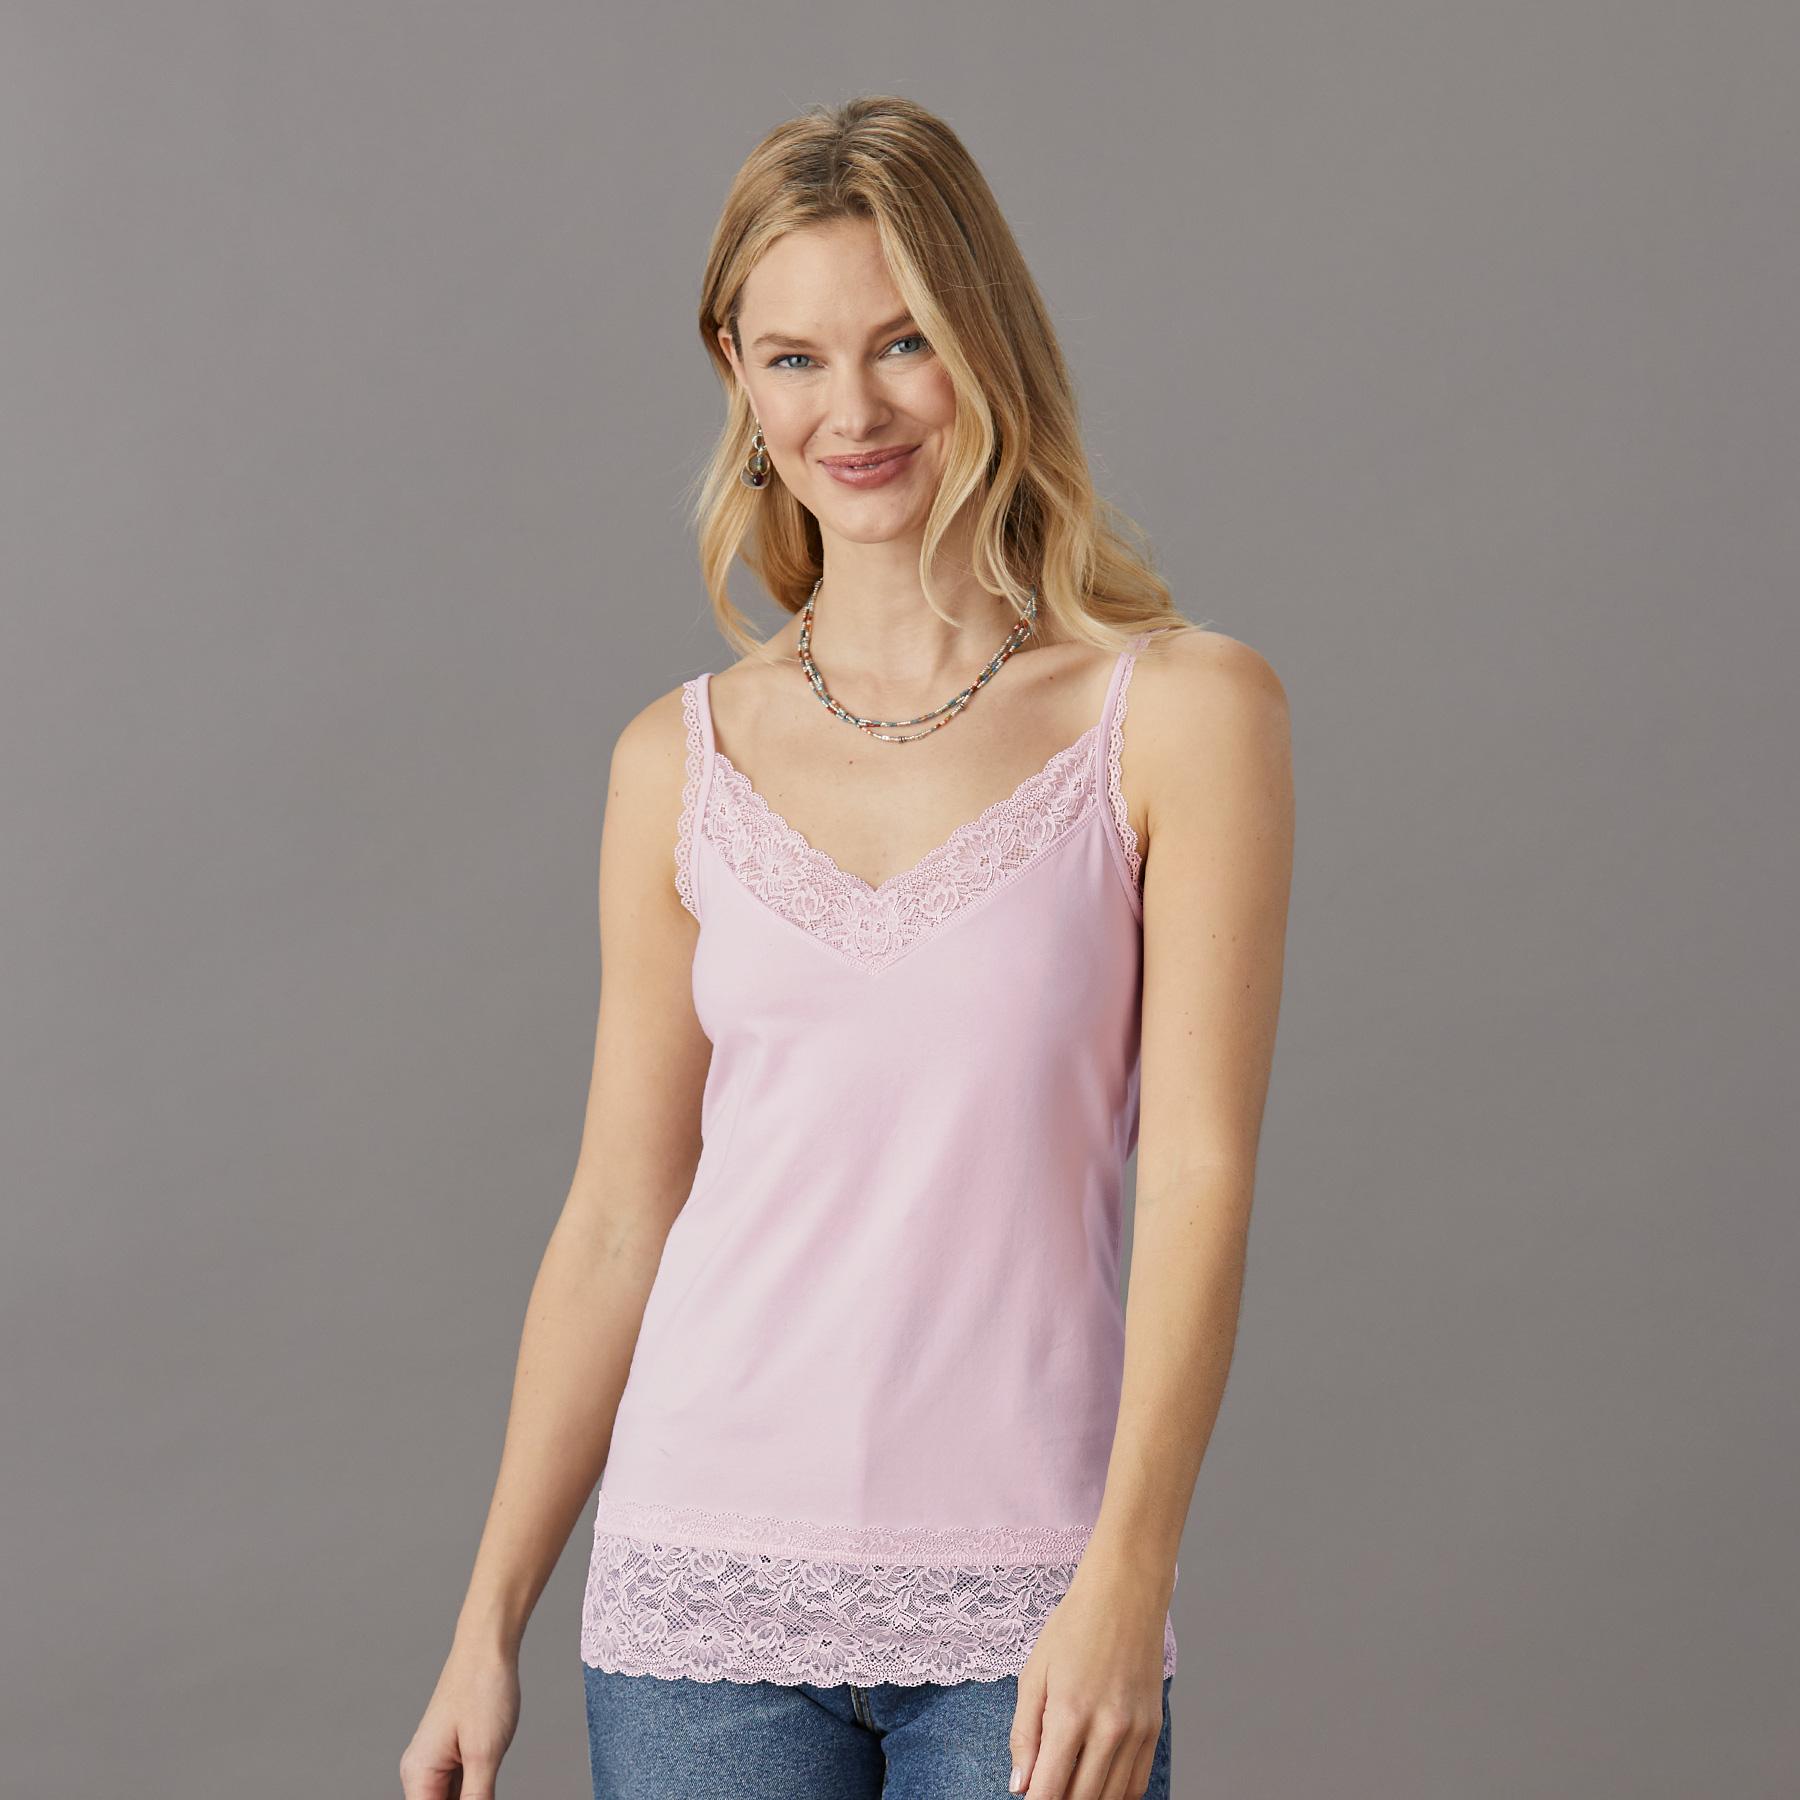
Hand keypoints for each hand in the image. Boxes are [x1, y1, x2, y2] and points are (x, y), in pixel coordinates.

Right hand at [399, 1640, 520, 1799]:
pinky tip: (490, 1788)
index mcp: (419, 1774)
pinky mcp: (455, 1753)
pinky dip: (474, 1796)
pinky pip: (461, 1789)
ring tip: (489, 1783)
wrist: (489, 1646)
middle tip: (487, 1791)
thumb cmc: (483, 1689)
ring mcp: (438, 1761)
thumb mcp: (484, 1755)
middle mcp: (421, 1771)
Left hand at [1008, 1553, 1169, 1799]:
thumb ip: (1024, 1734)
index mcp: (1070, 1713)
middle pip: (1082, 1799)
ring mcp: (1136, 1730)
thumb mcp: (1034, 1674)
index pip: (1050, 1789)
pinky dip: (1117, 1794)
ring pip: (1112, 1798)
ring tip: (1068, 1786)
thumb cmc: (1074, 1627)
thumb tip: (1020, 1784)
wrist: (1123, 1595)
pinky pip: (1138, 1783)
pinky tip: (1098, 1785)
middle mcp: (1108, 1727)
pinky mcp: (1154, 1728)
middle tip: (1044, 1790)